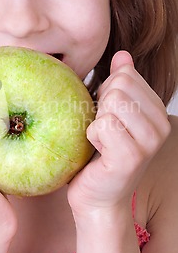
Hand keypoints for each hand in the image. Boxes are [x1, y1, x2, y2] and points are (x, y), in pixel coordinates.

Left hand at [67, 51, 170, 215]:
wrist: (97, 198)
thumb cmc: (100, 155)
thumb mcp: (111, 113)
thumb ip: (119, 83)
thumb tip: (122, 54)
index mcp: (158, 112)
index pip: (125, 75)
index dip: (105, 94)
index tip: (107, 119)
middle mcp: (161, 126)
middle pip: (118, 86)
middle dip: (100, 107)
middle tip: (102, 133)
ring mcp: (149, 143)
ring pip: (112, 102)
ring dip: (95, 122)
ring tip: (101, 143)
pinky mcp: (132, 157)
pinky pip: (102, 125)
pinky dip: (91, 137)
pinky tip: (99, 153)